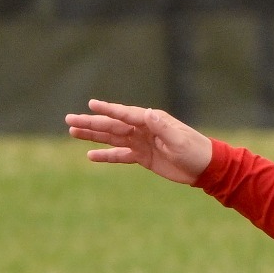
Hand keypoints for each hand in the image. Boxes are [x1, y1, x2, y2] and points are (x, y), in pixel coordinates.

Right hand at [65, 99, 212, 184]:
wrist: (205, 167)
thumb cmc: (195, 150)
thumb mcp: (179, 139)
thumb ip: (162, 128)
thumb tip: (147, 113)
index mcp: (151, 120)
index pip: (125, 114)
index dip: (107, 110)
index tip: (91, 105)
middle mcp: (143, 129)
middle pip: (111, 125)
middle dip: (90, 123)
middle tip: (69, 119)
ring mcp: (141, 142)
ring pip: (111, 138)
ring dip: (92, 136)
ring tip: (72, 132)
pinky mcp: (142, 157)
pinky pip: (120, 155)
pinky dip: (106, 155)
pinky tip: (90, 155)